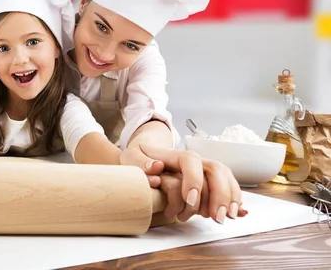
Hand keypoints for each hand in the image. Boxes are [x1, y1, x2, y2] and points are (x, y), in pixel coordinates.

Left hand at [124, 143, 244, 223]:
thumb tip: (155, 169)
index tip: (189, 200)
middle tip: (216, 217)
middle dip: (219, 194)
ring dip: (230, 198)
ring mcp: (205, 170)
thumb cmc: (139, 157)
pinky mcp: (211, 181)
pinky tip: (240, 213)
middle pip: (215, 170)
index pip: (190, 161)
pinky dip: (235, 199)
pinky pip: (228, 187)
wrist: (148, 154)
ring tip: (227, 218)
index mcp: (176, 154)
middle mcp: (195, 161)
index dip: (193, 180)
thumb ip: (140, 163)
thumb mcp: (131, 157)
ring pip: (226, 178)